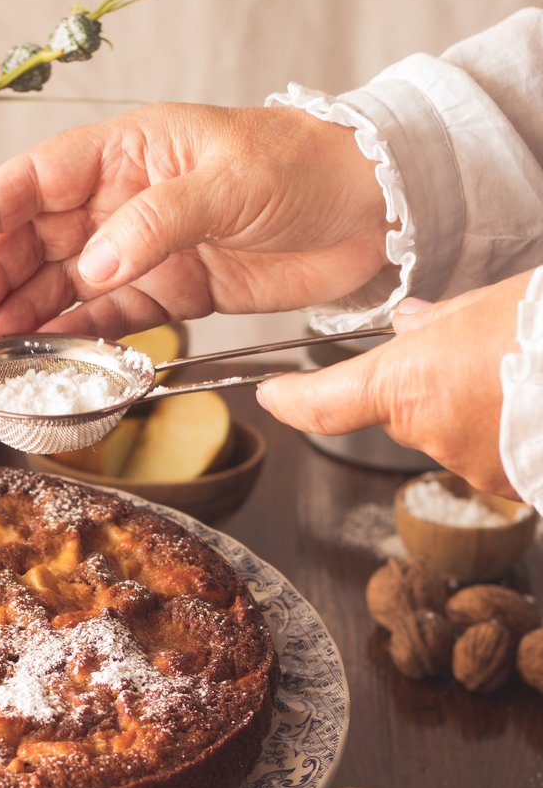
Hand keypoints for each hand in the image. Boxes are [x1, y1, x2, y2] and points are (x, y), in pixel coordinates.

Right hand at [0, 102, 387, 340]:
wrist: (368, 212)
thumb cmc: (302, 168)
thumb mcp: (229, 182)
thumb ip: (158, 224)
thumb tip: (94, 266)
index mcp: (130, 151)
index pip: (39, 179)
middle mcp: (124, 201)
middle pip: (38, 240)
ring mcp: (143, 251)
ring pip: (64, 286)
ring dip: (22, 317)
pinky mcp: (170, 295)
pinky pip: (106, 320)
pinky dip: (71, 340)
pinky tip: (38, 358)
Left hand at [256, 272, 532, 495]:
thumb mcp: (492, 302)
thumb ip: (444, 323)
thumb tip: (416, 325)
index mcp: (412, 384)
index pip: (328, 402)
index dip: (294, 400)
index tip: (272, 395)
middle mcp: (434, 435)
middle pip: (410, 414)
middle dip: (436, 386)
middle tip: (489, 351)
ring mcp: (478, 468)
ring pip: (459, 436)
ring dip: (483, 410)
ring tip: (528, 374)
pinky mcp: (517, 485)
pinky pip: (500, 456)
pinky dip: (514, 432)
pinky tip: (540, 406)